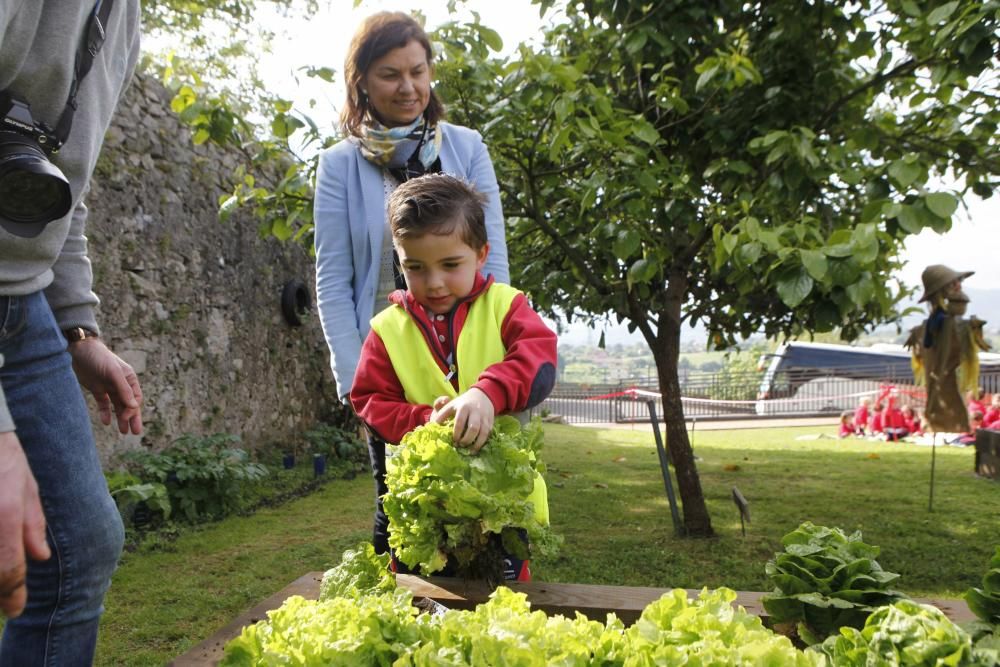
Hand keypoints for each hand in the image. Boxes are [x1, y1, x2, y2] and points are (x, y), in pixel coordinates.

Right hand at [0, 431, 50, 617]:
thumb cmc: (9, 461)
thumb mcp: (29, 488)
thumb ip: (34, 524)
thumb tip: (40, 557)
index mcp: (7, 512)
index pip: (8, 567)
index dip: (12, 595)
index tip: (17, 611)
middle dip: (1, 590)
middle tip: (10, 603)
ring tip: (8, 585)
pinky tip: (4, 555)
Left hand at [68, 338, 142, 434]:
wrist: (79, 350)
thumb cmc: (100, 358)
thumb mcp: (114, 373)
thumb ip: (124, 389)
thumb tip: (134, 406)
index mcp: (129, 379)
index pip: (135, 398)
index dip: (132, 409)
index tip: (124, 417)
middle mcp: (121, 384)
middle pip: (129, 404)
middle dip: (132, 418)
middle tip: (135, 432)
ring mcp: (109, 387)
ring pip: (117, 406)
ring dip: (120, 418)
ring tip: (123, 432)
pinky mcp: (97, 389)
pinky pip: (104, 404)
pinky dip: (106, 413)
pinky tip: (106, 422)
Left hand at [430, 388, 494, 452]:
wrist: (482, 396)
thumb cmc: (462, 403)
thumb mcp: (450, 405)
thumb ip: (440, 414)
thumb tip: (432, 425)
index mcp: (463, 407)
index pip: (460, 422)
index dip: (456, 434)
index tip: (453, 440)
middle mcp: (475, 411)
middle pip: (473, 428)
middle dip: (467, 440)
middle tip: (460, 445)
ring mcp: (484, 417)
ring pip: (483, 432)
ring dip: (476, 444)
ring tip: (470, 451)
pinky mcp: (490, 422)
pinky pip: (488, 434)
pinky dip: (483, 442)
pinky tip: (476, 448)